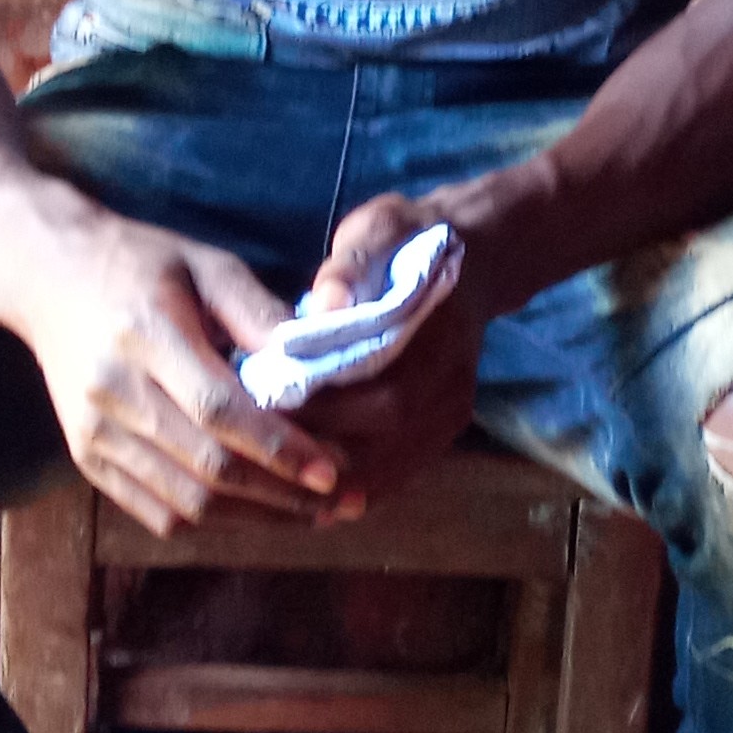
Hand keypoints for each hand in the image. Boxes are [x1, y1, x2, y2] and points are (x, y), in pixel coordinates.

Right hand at [5, 207, 363, 540]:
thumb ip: (257, 312)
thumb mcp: (204, 264)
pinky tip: (255, 513)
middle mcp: (113, 393)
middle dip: (282, 494)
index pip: (218, 411)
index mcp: (145, 336)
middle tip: (343, 501)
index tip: (332, 470)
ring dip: (254, 518)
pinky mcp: (85, 456)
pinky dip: (210, 522)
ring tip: (311, 515)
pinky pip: (154, 511)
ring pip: (183, 502)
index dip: (278, 448)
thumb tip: (317, 357)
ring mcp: (93, 432)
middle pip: (205, 467)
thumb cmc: (137, 261)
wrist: (45, 275)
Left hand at [292, 182, 503, 503]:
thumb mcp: (380, 230)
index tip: (265, 412)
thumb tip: (323, 304)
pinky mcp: (446, 426)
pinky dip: (362, 488)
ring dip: (337, 483)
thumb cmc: (409, 241)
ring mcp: (452, 410)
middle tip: (259, 454)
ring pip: (394, 466)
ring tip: (277, 493)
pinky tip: (318, 502)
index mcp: (434, 335)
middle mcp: (450, 382)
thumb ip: (351, 265)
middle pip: (382, 437)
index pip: (377, 392)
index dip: (322, 411)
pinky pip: (404, 470)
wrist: (473, 255)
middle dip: (319, 450)